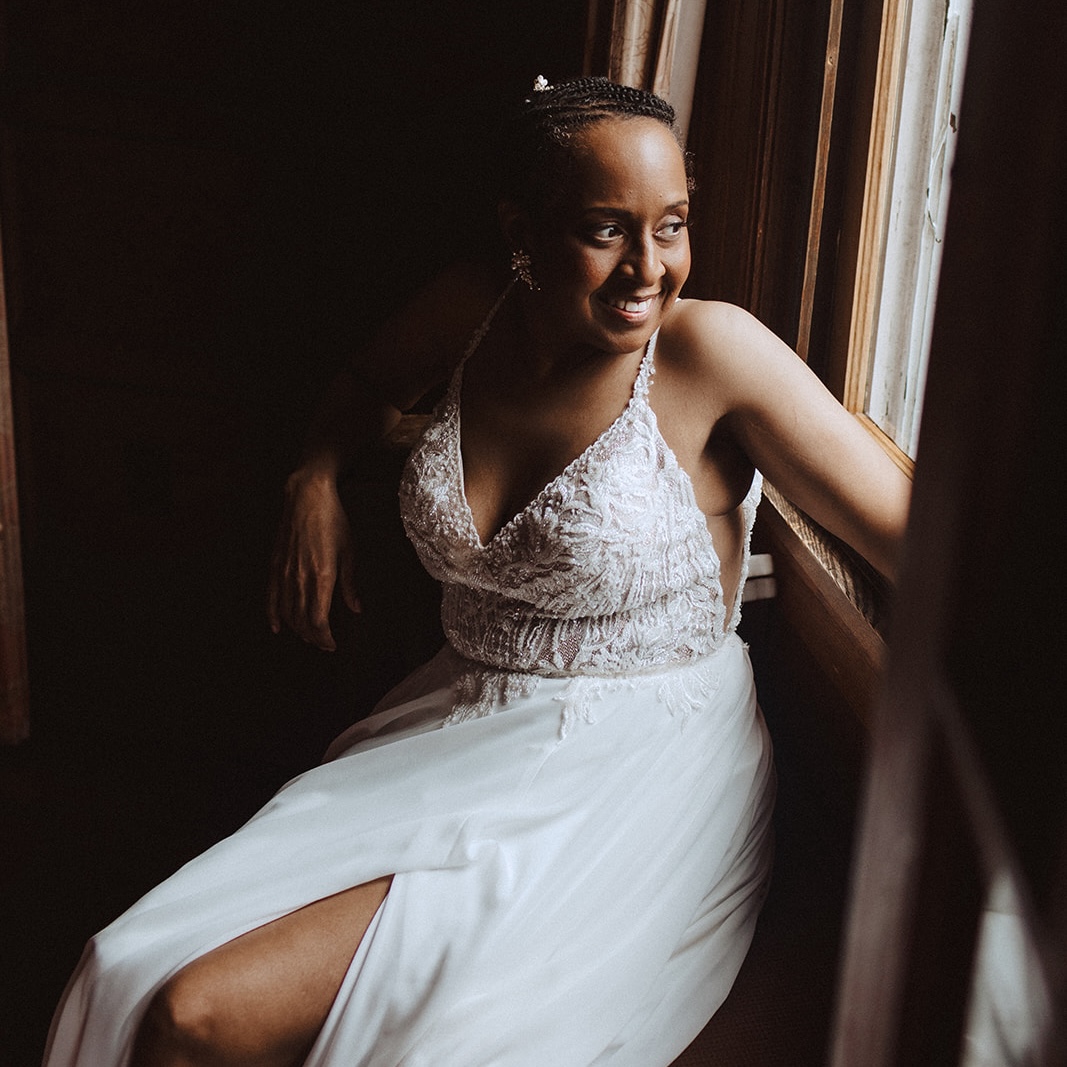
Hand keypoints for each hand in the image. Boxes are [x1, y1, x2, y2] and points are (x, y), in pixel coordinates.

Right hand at [267, 469, 361, 650]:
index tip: (331, 645)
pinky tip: (277, 626)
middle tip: (323, 643)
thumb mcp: (350, 552)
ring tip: (308, 635)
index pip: (319, 621)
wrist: (307, 496)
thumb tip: (355, 609)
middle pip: (302, 621)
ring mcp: (285, 572)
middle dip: (313, 637)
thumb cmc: (334, 521)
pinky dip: (273, 614)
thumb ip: (350, 584)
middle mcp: (301, 578)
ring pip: (287, 612)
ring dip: (297, 629)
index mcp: (322, 576)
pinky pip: (271, 596)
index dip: (324, 638)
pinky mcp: (275, 565)